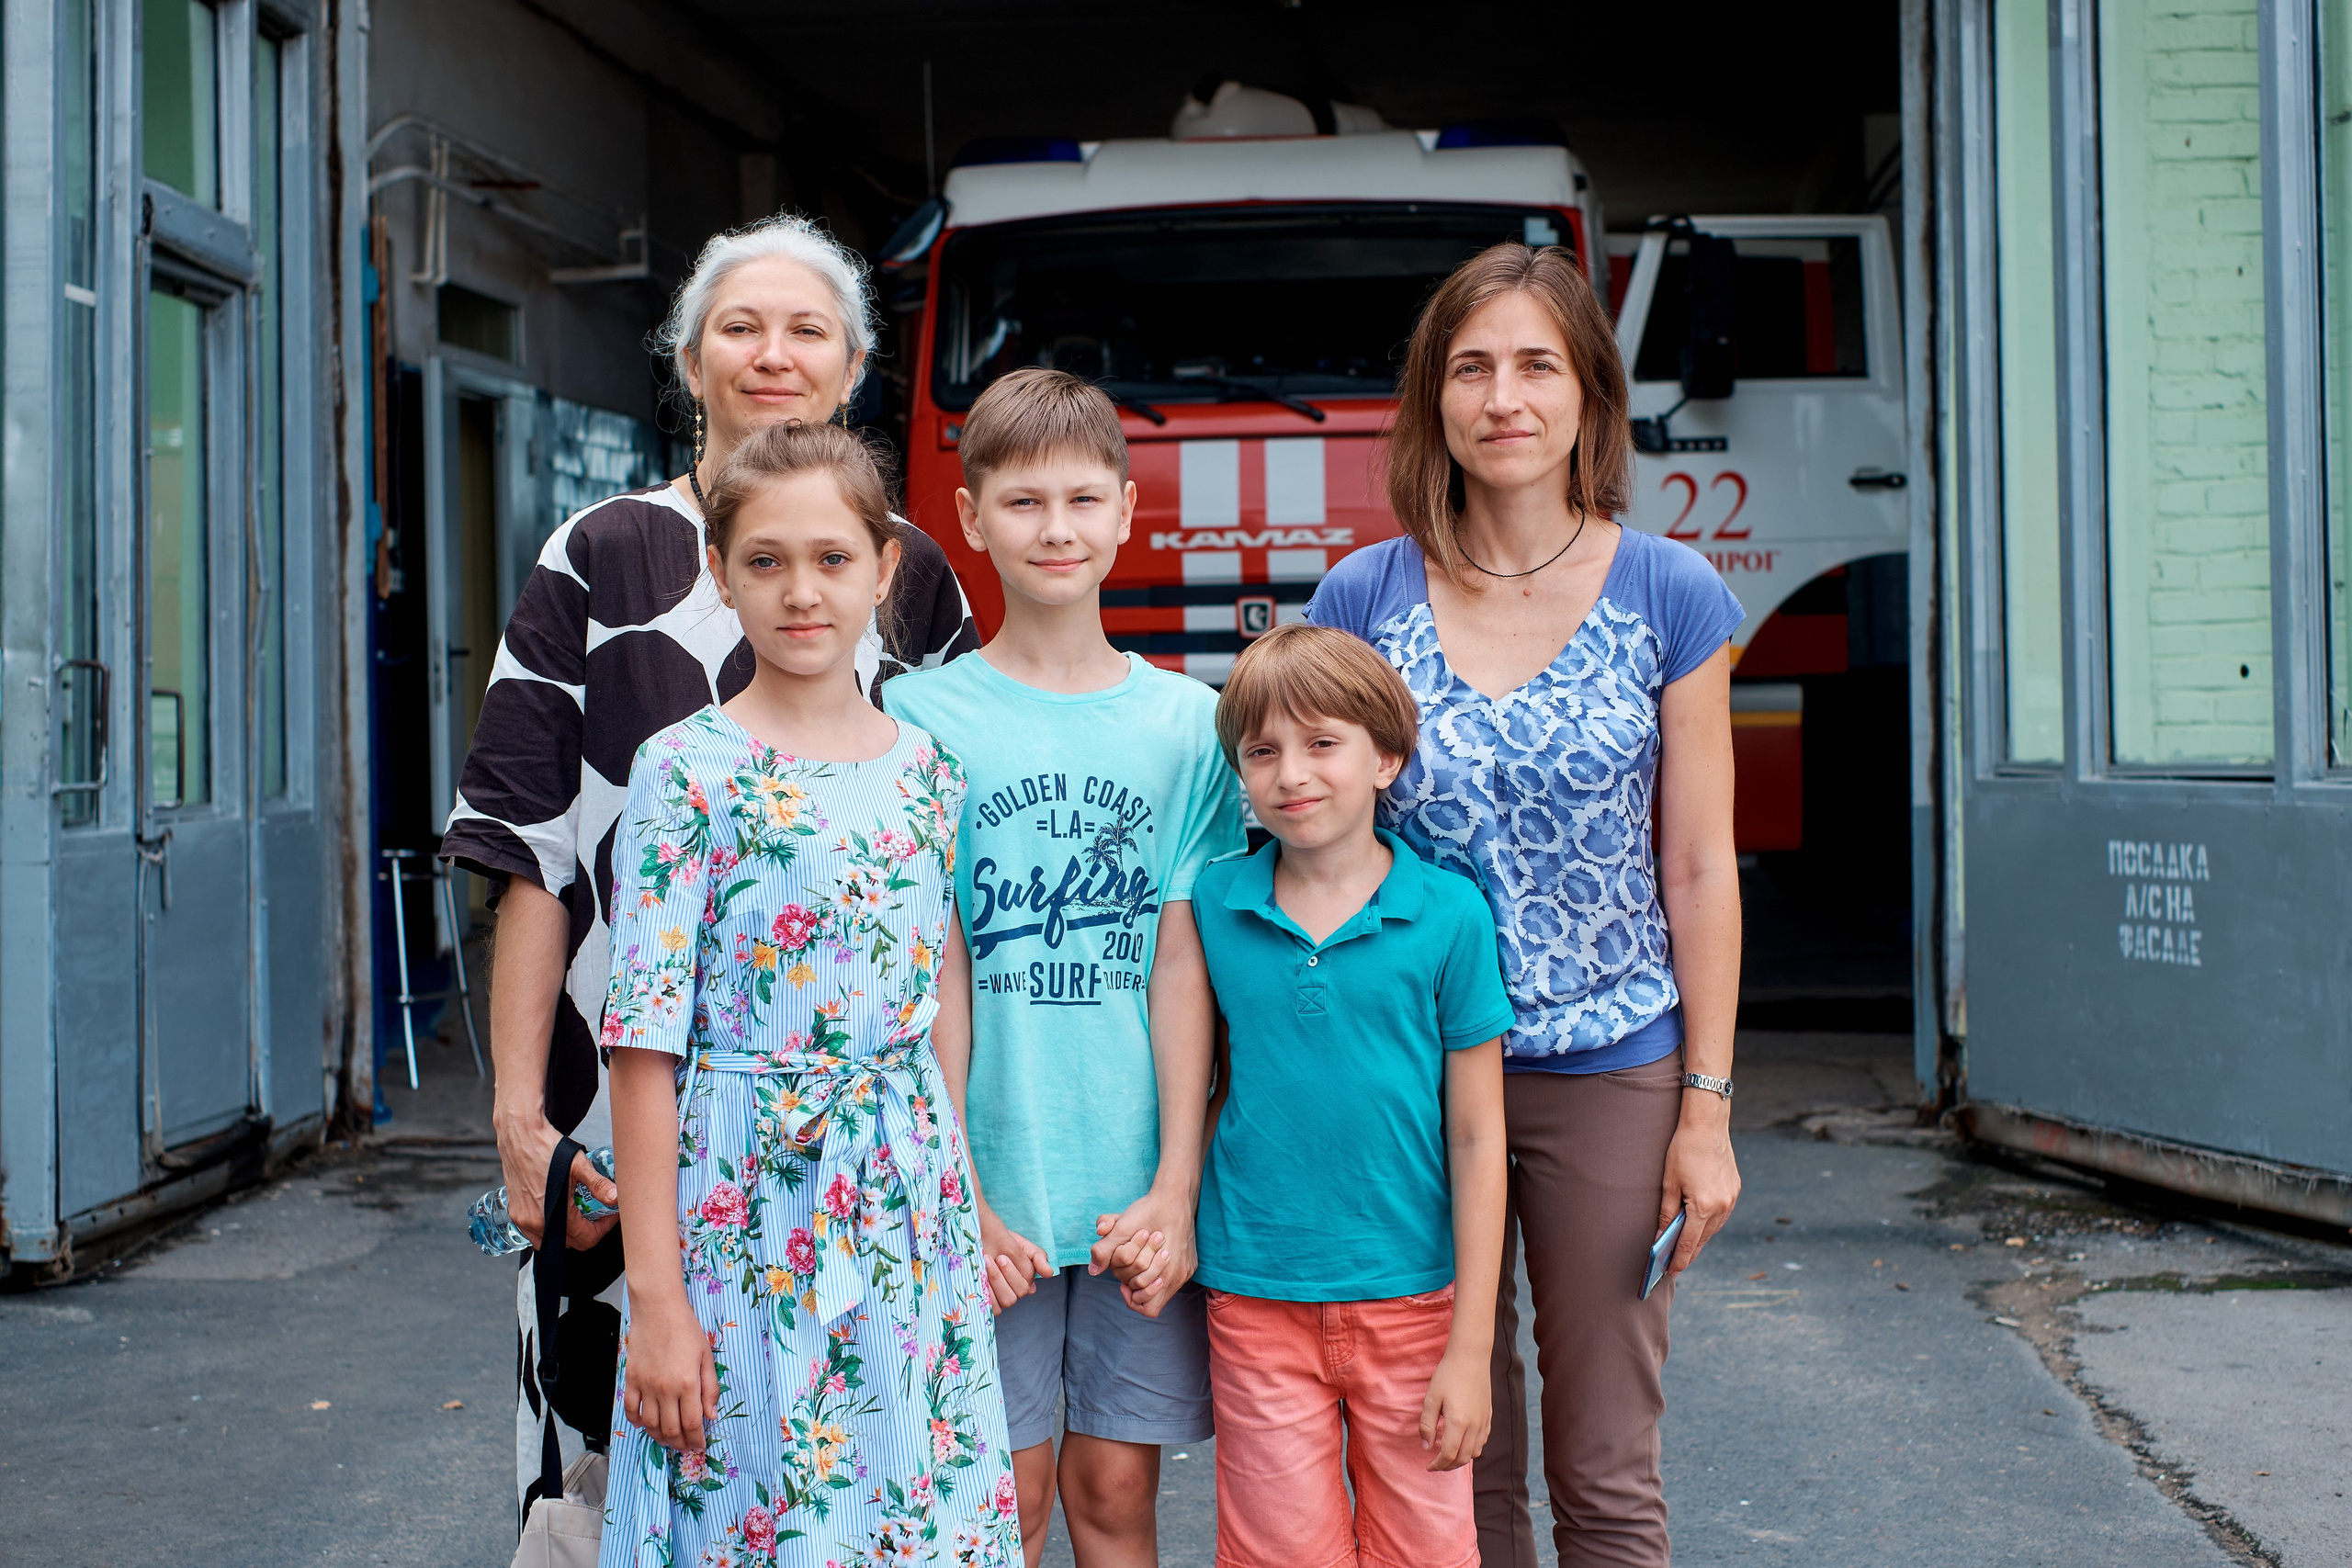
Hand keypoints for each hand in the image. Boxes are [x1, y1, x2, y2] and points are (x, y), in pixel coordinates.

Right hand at [493, 1106, 618, 1249]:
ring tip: (580, 1212)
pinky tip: (560, 1211)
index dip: (604, 1229)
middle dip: (589, 1230)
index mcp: (554, 1214)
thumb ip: (598, 1185)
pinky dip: (551, 1229)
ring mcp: (522, 1219)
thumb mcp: (579, 1165)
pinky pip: (535, 1234)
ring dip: (570, 1233)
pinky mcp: (515, 1213)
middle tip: (598, 1213)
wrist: (520, 1135)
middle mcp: (535, 1222)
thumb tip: (617, 1198)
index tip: (610, 1215)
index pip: (587, 1238)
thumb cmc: (546, 1147)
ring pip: (553, 1241)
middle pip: (571, 1243)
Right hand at [621, 1295, 718, 1455]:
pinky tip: (644, 1425)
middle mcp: (666, 1389)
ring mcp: (646, 1386)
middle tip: (684, 1447)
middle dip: (679, 1443)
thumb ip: (710, 1388)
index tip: (699, 1446)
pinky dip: (636, 1421)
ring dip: (659, 1437)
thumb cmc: (686, 1330)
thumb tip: (711, 1415)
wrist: (658, 1310)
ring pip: (650, 1424)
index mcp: (688, 1384)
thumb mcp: (706, 1357)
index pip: (693, 1423)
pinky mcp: (631, 1380)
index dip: (697, 1440)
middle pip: (671, 1429)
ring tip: (667, 1439)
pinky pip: (630, 1409)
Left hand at [978, 1201, 1052, 1313]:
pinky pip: (991, 1308)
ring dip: (993, 1283)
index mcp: (1025, 1282)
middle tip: (993, 1259)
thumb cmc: (1003, 1243)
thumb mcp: (1023, 1246)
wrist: (982, 1240)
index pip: (1024, 1287)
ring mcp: (1000, 1300)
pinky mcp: (987, 1304)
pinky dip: (985, 1294)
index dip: (1012, 1273)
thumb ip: (1038, 1257)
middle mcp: (1013, 1293)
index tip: (1001, 1257)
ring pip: (1004, 1303)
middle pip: (1014, 1296)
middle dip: (1001, 1277)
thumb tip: (1049, 1273)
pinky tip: (979, 1278)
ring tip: (985, 1264)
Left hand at [1089, 1187, 1195, 1317]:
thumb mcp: (1122, 1227)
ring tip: (1138, 1261)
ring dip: (1146, 1280)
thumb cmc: (1147, 1210)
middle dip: (1135, 1284)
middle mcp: (1180, 1275)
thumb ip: (1105, 1250)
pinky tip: (1149, 1257)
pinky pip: (1171, 1281)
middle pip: (1151, 1299)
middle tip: (1128, 1267)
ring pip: (1162, 1291)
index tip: (1122, 1282)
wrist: (1174, 1196)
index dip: (1130, 1297)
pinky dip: (1157, 1273)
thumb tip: (1092, 1271)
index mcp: (1166, 1271)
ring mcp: (1187, 1270)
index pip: (1147, 1307)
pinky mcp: (1190, 1264)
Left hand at [1419, 1346, 1491, 1470]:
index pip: (1449, 1455)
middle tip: (1436, 1464)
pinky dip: (1472, 1449)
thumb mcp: (1431, 1398)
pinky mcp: (1489, 1416)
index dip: (1437, 1464)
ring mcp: (1484, 1421)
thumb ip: (1427, 1424)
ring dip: (1461, 1459)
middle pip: (1463, 1458)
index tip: (1428, 1466)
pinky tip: (1461, 1443)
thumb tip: (1427, 1447)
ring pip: (1475, 1452)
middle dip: (1448, 1466)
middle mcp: (1474, 1425)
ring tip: (1447, 1456)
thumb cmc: (1447, 1375)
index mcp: (1458, 1422)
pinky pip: (1482, 1441)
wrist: (1471, 1357)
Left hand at [1658, 1106, 1739, 1277]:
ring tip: (1686, 1249)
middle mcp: (1721, 1206)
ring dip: (1700, 1239)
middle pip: (1703, 1239)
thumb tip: (1662, 1235)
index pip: (1689, 1243)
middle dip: (1689, 1253)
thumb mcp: (1669, 1183)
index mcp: (1703, 1206)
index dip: (1679, 1260)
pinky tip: (1699, 1226)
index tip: (1671, 1272)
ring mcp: (1731, 1199)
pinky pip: (1721, 1215)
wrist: (1708, 1125)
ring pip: (1714, 1228)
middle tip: (1676, 1265)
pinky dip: (1709, 1224)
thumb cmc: (1683, 1150)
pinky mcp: (1735, 1190)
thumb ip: (1666, 1213)